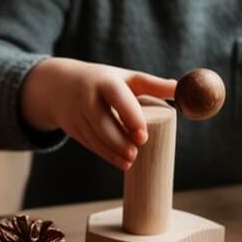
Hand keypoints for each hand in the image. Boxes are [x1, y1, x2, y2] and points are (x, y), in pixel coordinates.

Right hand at [20, 57, 176, 170]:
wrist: (58, 84)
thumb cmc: (103, 81)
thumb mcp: (125, 78)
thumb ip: (153, 85)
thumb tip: (183, 89)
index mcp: (104, 81)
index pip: (117, 97)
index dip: (130, 115)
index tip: (143, 134)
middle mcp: (87, 97)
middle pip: (102, 121)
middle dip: (118, 140)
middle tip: (136, 153)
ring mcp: (76, 113)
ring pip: (94, 136)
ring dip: (112, 151)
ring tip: (130, 162)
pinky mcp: (72, 128)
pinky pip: (89, 143)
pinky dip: (105, 154)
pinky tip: (121, 163)